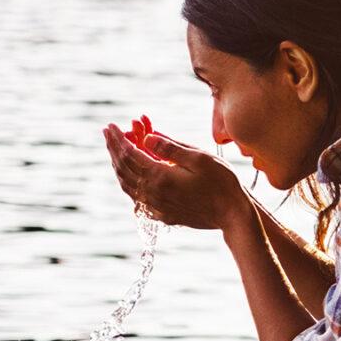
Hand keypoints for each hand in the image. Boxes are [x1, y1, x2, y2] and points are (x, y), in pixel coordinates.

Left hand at [103, 120, 246, 230]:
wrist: (232, 215)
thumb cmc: (221, 183)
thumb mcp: (200, 158)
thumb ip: (171, 148)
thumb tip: (146, 138)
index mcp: (160, 176)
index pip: (129, 154)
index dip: (119, 138)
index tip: (111, 125)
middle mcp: (152, 193)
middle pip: (124, 168)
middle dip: (113, 148)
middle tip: (108, 133)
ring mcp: (156, 206)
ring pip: (127, 184)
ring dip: (118, 166)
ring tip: (115, 151)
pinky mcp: (163, 214)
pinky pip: (137, 197)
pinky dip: (129, 182)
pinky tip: (131, 176)